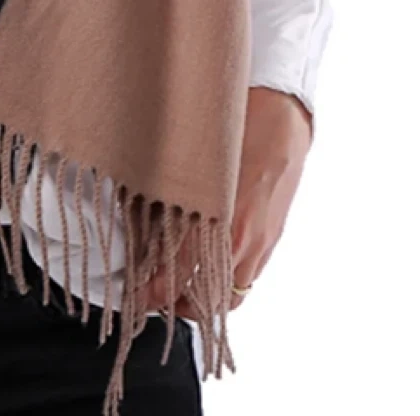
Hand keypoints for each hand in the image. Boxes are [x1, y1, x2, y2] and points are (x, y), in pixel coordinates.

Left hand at [138, 86, 311, 318]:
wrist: (281, 114)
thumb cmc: (235, 126)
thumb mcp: (196, 157)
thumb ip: (170, 189)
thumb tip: (139, 210)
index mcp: (220, 216)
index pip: (181, 271)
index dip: (156, 289)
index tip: (137, 294)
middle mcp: (244, 237)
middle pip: (210, 296)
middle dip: (179, 304)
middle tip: (153, 299)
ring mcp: (262, 241)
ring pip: (233, 293)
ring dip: (205, 299)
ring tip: (178, 292)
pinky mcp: (273, 237)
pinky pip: (249, 276)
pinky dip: (227, 283)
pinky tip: (209, 271)